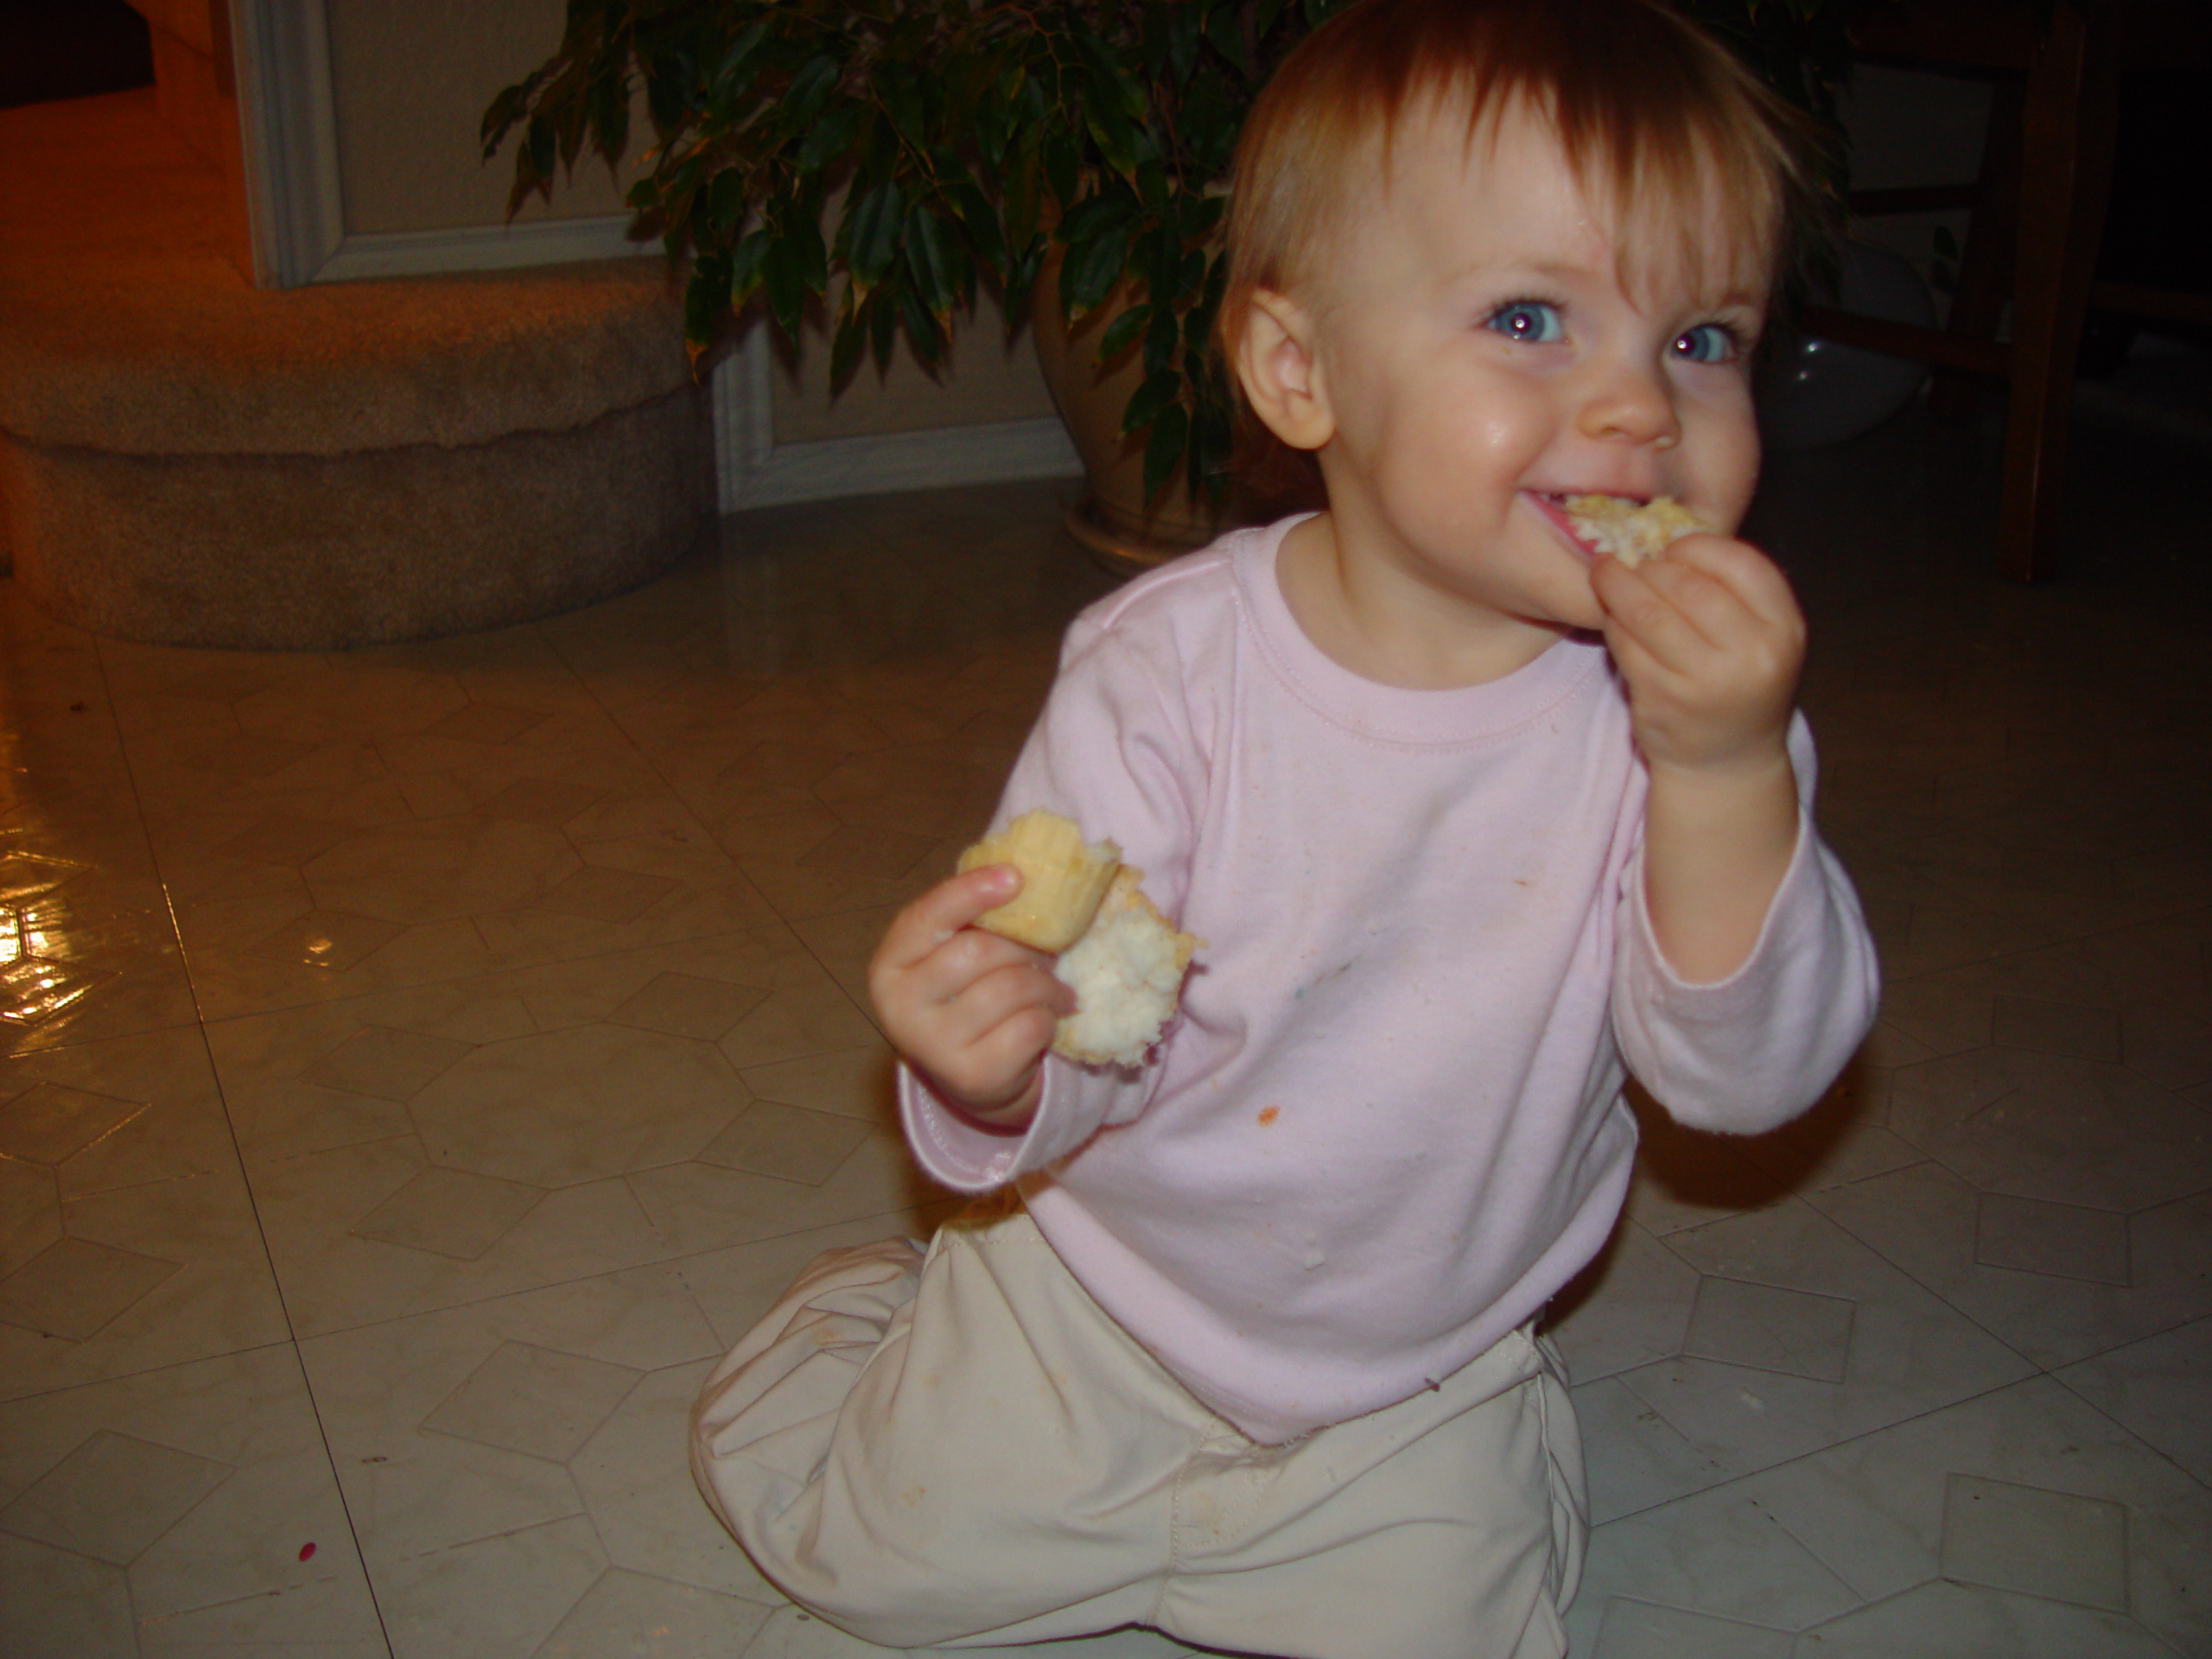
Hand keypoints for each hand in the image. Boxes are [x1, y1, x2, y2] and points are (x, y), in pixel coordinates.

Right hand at [868, 865, 1074, 1126]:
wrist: (965, 1074)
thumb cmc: (961, 996)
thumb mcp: (948, 956)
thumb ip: (968, 921)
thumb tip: (1020, 877)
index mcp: (890, 964)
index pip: (929, 917)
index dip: (972, 892)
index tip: (1015, 877)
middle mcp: (901, 1006)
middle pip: (979, 951)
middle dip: (1026, 947)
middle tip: (1048, 953)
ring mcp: (933, 1045)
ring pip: (1011, 988)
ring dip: (1047, 984)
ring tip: (1056, 988)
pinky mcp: (971, 1075)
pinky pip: (1029, 1026)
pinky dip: (1049, 1017)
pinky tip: (1047, 1018)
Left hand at [1588, 531, 1803, 780]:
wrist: (1725, 762)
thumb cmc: (1739, 683)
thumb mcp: (1760, 635)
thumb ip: (1731, 589)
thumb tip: (1668, 531)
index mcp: (1784, 629)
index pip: (1741, 563)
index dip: (1698, 546)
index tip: (1674, 548)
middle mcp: (1751, 656)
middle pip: (1686, 584)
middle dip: (1652, 566)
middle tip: (1635, 561)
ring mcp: (1704, 682)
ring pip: (1647, 611)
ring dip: (1619, 586)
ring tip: (1608, 575)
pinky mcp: (1661, 700)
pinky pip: (1625, 644)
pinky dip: (1612, 623)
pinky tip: (1612, 616)